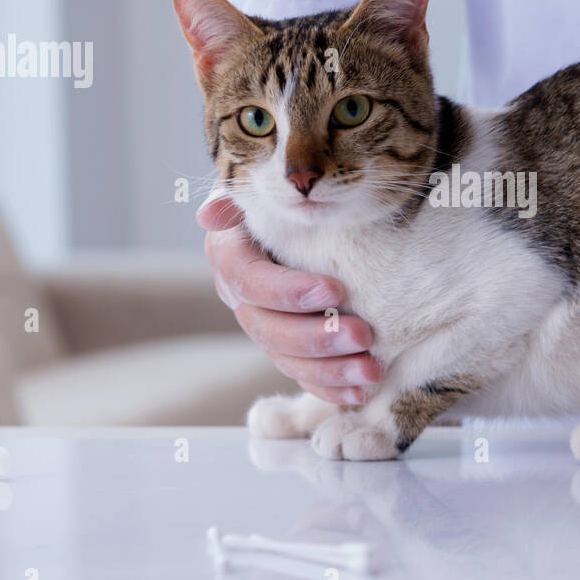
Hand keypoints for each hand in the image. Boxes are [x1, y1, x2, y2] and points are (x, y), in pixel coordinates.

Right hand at [199, 196, 380, 404]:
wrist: (309, 216)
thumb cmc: (290, 197)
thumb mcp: (265, 188)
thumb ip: (239, 197)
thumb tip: (209, 215)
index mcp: (231, 256)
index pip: (250, 281)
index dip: (288, 292)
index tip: (336, 291)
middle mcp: (242, 298)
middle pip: (268, 329)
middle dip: (317, 338)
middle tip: (362, 336)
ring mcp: (265, 327)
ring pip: (287, 359)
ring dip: (330, 370)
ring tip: (370, 371)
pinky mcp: (290, 350)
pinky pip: (304, 376)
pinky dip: (332, 387)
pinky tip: (360, 392)